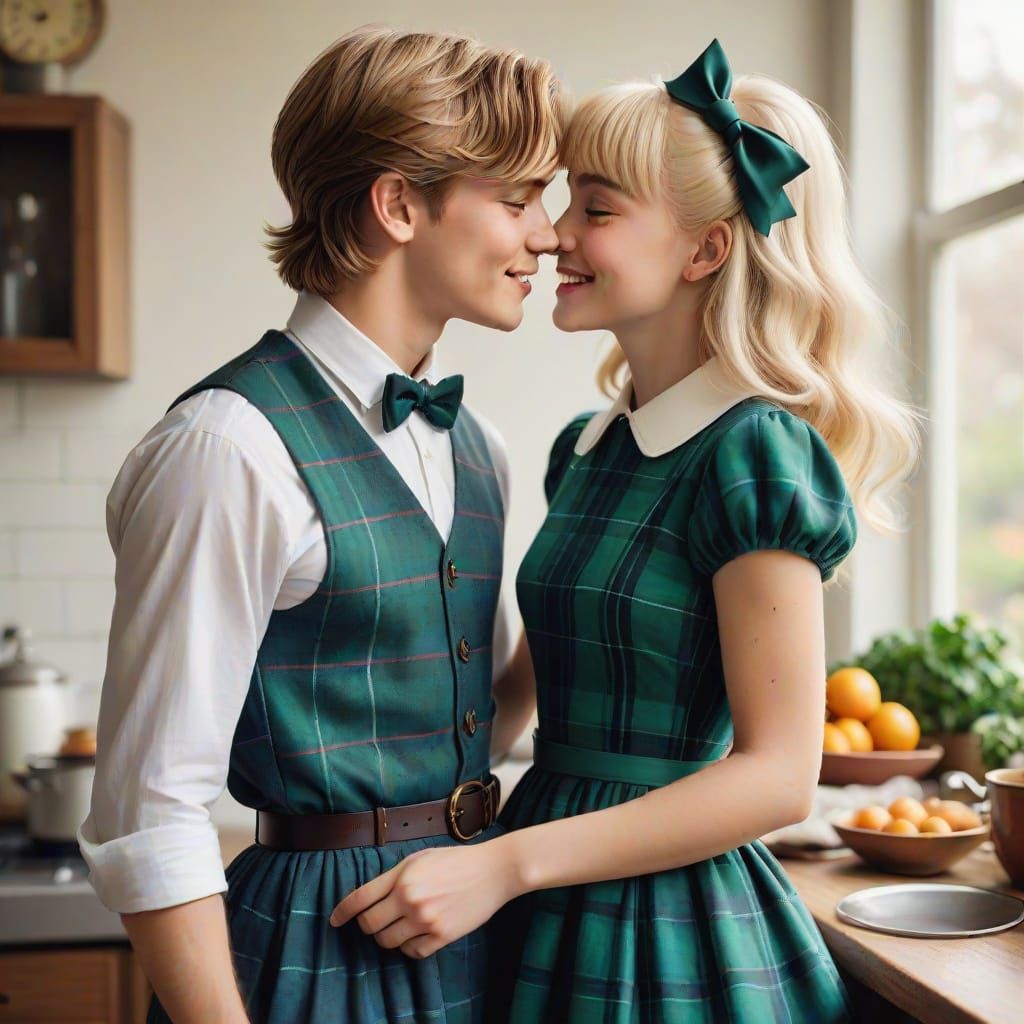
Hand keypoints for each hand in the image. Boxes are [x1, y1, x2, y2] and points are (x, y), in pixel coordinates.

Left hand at [329, 839, 522, 958]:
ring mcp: (425, 919)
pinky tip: (416, 934)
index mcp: (402, 876)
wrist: (492, 871)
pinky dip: (409, 947)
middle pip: (369, 925)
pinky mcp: (441, 936)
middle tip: (376, 921)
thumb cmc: (455, 861)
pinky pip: (411, 952)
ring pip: (387, 941)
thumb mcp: (419, 858)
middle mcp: (409, 898)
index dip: (343, 911)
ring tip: (398, 927)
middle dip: (368, 925)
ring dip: (387, 936)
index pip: (360, 898)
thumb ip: (394, 876)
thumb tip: (370, 897)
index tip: (335, 920)